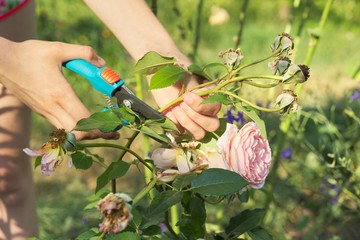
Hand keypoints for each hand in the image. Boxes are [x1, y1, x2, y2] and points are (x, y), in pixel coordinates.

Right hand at [0, 38, 118, 139]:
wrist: (1, 62)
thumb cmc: (29, 54)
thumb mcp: (58, 49)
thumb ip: (83, 53)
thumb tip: (102, 63)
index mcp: (60, 94)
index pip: (84, 120)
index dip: (101, 128)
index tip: (114, 129)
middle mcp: (52, 107)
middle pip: (78, 133)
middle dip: (96, 135)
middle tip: (111, 133)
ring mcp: (45, 112)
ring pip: (68, 133)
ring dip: (85, 134)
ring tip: (100, 129)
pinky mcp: (40, 111)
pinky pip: (60, 126)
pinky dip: (73, 128)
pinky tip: (83, 121)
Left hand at [152, 75, 220, 139]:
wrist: (162, 79)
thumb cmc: (178, 76)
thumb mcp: (190, 77)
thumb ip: (197, 87)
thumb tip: (196, 95)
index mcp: (211, 100)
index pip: (215, 108)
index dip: (201, 105)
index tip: (186, 95)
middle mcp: (206, 114)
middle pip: (212, 125)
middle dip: (196, 116)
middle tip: (182, 104)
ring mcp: (194, 123)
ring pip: (200, 134)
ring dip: (187, 122)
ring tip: (176, 109)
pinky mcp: (180, 127)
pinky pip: (181, 132)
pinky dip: (175, 124)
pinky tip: (169, 112)